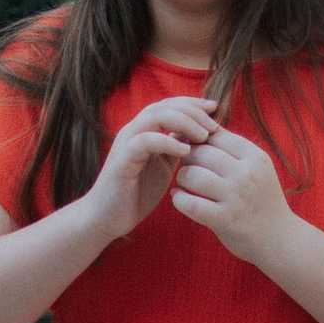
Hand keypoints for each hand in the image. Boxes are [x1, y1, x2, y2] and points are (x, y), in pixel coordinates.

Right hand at [87, 98, 217, 238]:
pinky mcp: (122, 159)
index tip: (216, 109)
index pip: (170, 105)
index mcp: (144, 131)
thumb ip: (176, 149)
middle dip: (193, 111)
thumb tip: (198, 135)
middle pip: (165, 105)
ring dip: (183, 122)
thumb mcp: (163, 167)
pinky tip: (185, 151)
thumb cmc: (136, 194)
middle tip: (214, 125)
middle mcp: (134, 131)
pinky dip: (167, 142)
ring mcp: (127, 143)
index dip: (193, 103)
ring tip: (204, 136)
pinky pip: (146, 141)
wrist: (107, 218)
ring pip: (155, 116)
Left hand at [168, 126, 292, 264]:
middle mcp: (246, 173)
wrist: (280, 239)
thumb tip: (201, 124)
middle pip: (200, 152)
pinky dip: (179, 199)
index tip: (192, 150)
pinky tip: (180, 198)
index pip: (214, 134)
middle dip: (186, 158)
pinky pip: (189, 204)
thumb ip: (232, 149)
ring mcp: (236, 197)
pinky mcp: (225, 220)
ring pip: (191, 175)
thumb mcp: (256, 168)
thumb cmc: (261, 200)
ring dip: (181, 178)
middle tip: (186, 167)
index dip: (196, 139)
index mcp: (255, 156)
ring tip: (184, 184)